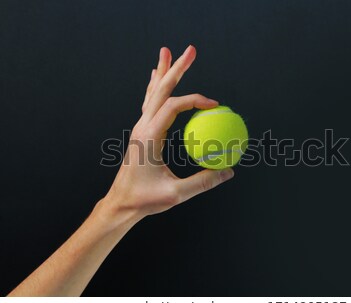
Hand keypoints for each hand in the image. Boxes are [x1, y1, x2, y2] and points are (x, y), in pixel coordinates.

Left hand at [103, 45, 233, 220]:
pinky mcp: (142, 133)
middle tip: (190, 50)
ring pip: (153, 93)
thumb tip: (228, 171)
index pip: (173, 107)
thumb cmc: (144, 199)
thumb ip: (203, 182)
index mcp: (149, 137)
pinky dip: (156, 87)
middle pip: (161, 90)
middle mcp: (143, 127)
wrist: (121, 203)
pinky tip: (156, 77)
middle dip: (176, 68)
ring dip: (163, 71)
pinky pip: (150, 103)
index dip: (195, 100)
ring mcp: (140, 128)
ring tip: (168, 52)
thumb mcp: (176, 194)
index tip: (214, 104)